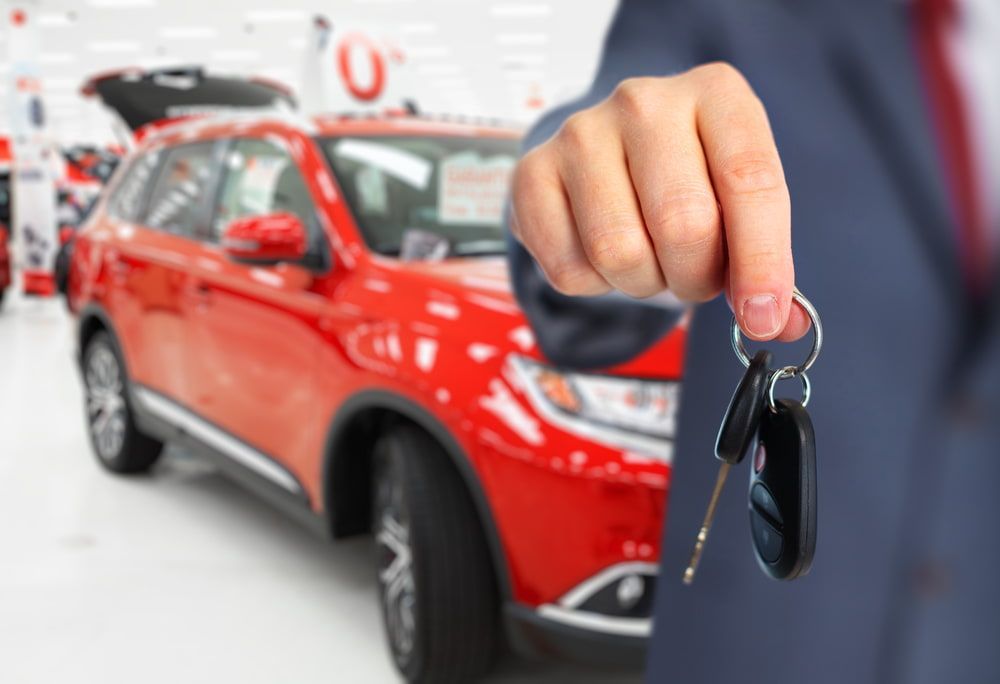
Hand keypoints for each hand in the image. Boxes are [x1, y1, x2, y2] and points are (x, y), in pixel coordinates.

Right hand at [510, 63, 808, 340]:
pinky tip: (600, 254)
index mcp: (715, 93)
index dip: (762, 261)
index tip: (763, 317)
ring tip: (647, 260)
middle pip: (683, 224)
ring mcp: (581, 133)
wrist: (607, 155)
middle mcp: (645, 101)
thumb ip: (762, 261)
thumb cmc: (684, 179)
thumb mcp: (735, 201)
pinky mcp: (533, 173)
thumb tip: (782, 325)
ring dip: (642, 283)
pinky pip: (568, 269)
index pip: (750, 181)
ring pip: (619, 251)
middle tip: (694, 277)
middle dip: (695, 277)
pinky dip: (593, 285)